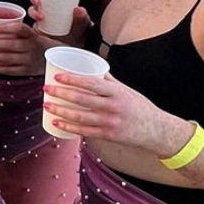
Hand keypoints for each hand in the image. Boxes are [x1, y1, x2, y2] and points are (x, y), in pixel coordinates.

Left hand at [0, 17, 42, 74]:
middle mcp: (31, 48)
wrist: (55, 58)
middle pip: (11, 45)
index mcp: (33, 35)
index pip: (20, 29)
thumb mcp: (33, 34)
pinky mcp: (25, 71)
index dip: (5, 28)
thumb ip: (18, 30)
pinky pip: (9, 70)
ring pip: (8, 58)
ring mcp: (28, 60)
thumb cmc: (36, 43)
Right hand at [29, 0, 92, 46]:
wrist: (77, 48)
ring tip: (41, 17)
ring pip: (32, 10)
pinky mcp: (38, 30)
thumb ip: (82, 17)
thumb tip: (78, 9)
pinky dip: (30, 25)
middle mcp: (48, 8)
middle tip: (38, 2)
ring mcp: (42, 19)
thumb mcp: (83, 24)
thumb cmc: (80, 32)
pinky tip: (35, 28)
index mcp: (58, 0)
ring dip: (33, 11)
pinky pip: (30, 25)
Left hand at [42, 67, 178, 152]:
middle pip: (81, 99)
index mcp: (117, 92)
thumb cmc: (140, 108)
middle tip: (46, 89)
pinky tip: (56, 122)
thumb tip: (92, 68)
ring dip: (60, 111)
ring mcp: (110, 122)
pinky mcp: (107, 135)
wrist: (157, 130)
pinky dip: (68, 127)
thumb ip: (108, 82)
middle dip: (60, 93)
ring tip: (46, 105)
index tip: (57, 76)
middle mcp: (113, 106)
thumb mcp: (126, 91)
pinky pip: (84, 131)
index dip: (72, 79)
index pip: (91, 83)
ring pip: (79, 116)